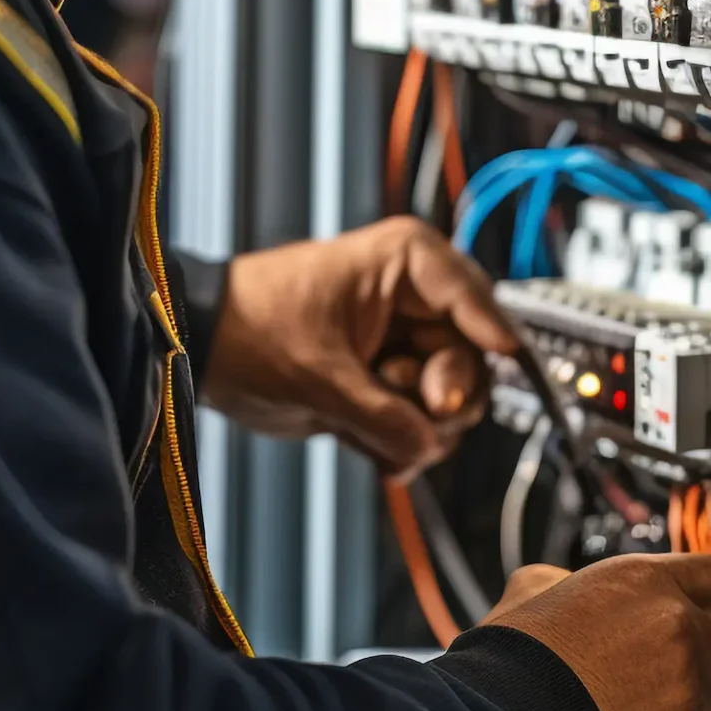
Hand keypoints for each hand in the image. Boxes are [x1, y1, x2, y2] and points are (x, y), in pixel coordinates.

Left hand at [200, 219, 517, 477]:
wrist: (202, 351)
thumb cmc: (250, 331)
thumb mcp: (319, 376)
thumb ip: (383, 416)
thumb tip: (429, 448)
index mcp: (405, 263)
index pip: (474, 295)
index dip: (492, 335)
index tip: (508, 362)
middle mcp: (414, 300)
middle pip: (471, 358)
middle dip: (441, 398)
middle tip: (423, 410)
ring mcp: (403, 345)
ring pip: (449, 401)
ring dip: (410, 427)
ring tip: (360, 423)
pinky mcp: (388, 384)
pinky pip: (419, 424)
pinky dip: (394, 441)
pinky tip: (360, 441)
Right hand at [480, 554, 710, 710]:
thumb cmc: (510, 669)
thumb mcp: (528, 593)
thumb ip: (570, 582)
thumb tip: (573, 588)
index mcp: (644, 581)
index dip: (702, 597)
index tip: (695, 612)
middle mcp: (679, 628)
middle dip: (691, 654)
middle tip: (649, 673)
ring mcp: (690, 690)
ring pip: (710, 696)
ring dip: (682, 704)